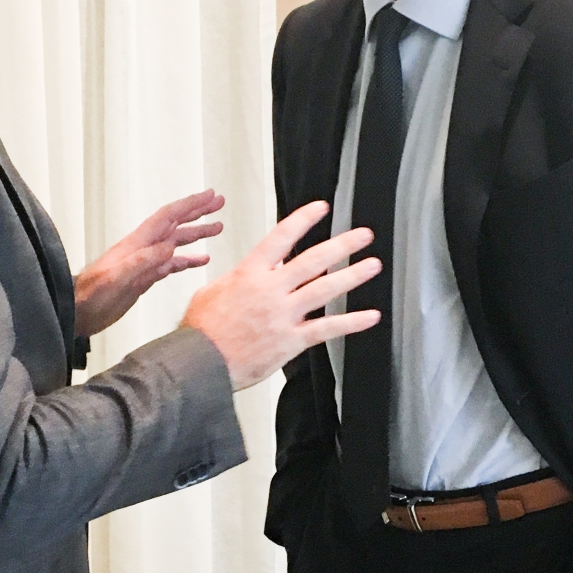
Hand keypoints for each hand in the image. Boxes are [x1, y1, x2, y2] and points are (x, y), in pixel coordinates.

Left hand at [74, 189, 224, 337]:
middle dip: (198, 212)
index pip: (168, 217)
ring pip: (176, 243)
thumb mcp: (116, 278)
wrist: (77, 313)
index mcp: (137, 244)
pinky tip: (201, 260)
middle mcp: (143, 249)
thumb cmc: (90, 296)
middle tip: (219, 203)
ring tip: (217, 228)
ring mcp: (144, 263)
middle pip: (175, 224)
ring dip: (196, 234)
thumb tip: (169, 247)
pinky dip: (188, 260)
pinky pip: (171, 264)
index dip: (190, 205)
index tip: (209, 195)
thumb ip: (142, 262)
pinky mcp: (144, 278)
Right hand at [182, 201, 381, 390]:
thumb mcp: (212, 291)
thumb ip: (238, 278)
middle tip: (363, 235)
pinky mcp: (291, 341)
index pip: (281, 237)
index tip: (321, 208)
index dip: (304, 220)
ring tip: (372, 265)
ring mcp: (283, 315)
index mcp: (249, 273)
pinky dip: (351, 322)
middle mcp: (270, 290)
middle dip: (342, 245)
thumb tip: (252, 272)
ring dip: (352, 276)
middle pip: (313, 261)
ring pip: (325, 290)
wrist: (199, 363)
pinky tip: (370, 316)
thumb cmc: (201, 331)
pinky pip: (327, 329)